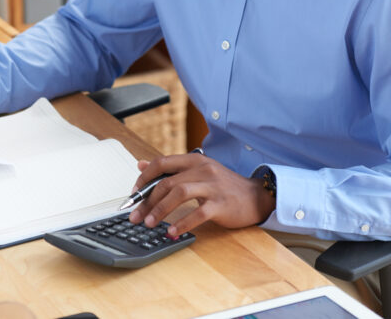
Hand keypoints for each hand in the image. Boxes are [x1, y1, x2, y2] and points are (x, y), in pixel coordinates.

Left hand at [127, 153, 274, 237]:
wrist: (256, 196)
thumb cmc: (224, 186)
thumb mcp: (198, 171)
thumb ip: (171, 168)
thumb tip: (141, 165)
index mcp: (194, 160)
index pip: (162, 163)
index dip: (144, 178)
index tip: (134, 195)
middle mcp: (202, 169)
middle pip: (167, 182)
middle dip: (147, 200)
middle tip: (136, 216)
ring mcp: (212, 186)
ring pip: (179, 193)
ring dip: (160, 209)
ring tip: (149, 223)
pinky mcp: (221, 204)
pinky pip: (198, 213)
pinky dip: (182, 223)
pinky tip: (172, 231)